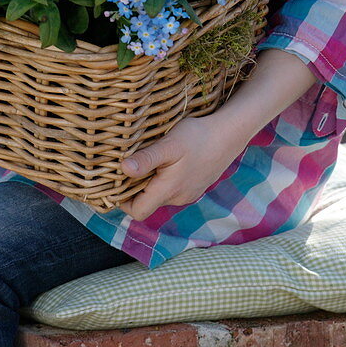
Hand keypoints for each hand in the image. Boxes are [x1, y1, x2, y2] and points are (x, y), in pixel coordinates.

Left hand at [119, 115, 244, 221]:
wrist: (229, 135)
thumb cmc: (197, 137)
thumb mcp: (169, 144)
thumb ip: (146, 159)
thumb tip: (123, 169)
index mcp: (168, 190)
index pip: (137, 211)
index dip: (123, 200)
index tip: (116, 180)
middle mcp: (178, 198)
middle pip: (147, 203)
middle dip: (135, 188)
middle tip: (129, 163)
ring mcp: (188, 194)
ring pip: (160, 195)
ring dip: (150, 181)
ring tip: (149, 158)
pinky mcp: (195, 187)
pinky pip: (172, 189)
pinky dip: (164, 178)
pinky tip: (168, 160)